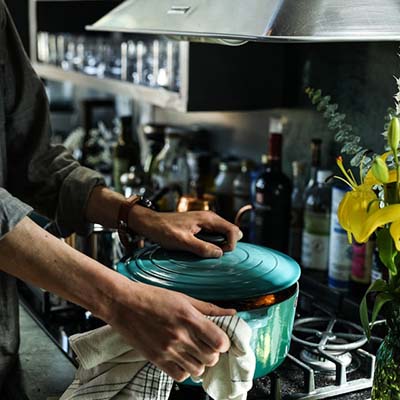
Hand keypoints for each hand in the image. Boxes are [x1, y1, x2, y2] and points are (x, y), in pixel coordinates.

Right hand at [109, 281, 235, 380]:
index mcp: (189, 318)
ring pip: (198, 370)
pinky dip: (184, 370)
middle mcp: (180, 336)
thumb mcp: (183, 297)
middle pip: (211, 358)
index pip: (219, 342)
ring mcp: (168, 350)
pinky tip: (181, 358)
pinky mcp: (156, 359)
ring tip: (193, 350)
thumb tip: (232, 312)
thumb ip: (209, 308)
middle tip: (205, 343)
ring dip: (199, 362)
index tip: (218, 337)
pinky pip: (180, 376)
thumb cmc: (153, 297)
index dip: (223, 341)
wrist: (123, 304)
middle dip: (212, 352)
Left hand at [128, 207, 242, 257]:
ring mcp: (205, 222)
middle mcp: (210, 218)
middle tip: (215, 255)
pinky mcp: (200, 227)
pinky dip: (214, 244)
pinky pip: (214, 235)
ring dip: (221, 245)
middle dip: (229, 245)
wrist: (150, 223)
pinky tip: (203, 251)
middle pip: (231, 231)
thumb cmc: (164, 230)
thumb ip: (202, 247)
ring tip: (208, 254)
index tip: (221, 254)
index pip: (233, 230)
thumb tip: (219, 254)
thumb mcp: (182, 241)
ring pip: (223, 234)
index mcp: (208, 218)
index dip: (232, 244)